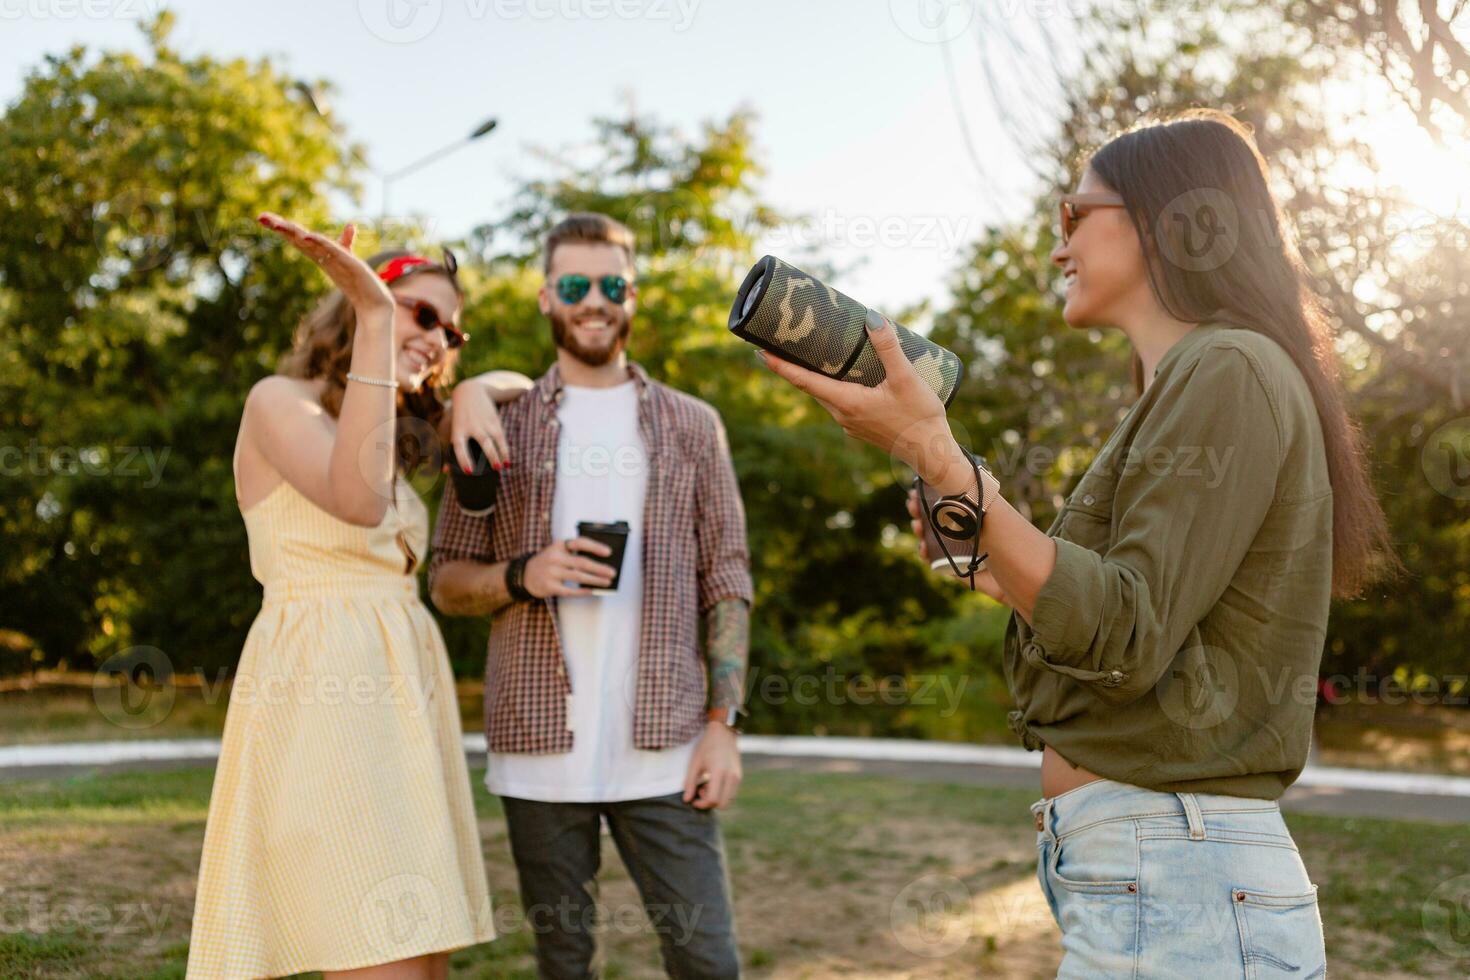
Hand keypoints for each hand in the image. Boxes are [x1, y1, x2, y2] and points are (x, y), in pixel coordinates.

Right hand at [258, 213, 392, 320]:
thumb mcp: (349, 257)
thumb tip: (350, 224)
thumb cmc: (360, 282)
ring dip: (293, 233)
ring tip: (277, 223)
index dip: (282, 227)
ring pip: (310, 244)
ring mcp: (334, 261)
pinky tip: (307, 236)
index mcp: (320, 255)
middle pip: (298, 239)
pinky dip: (319, 242)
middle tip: (260, 217)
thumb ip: (346, 241)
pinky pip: (331, 250)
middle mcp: (323, 258)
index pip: (298, 238)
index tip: (262, 217)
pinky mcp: (349, 264)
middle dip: (280, 227)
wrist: (375, 304)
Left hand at [450, 382, 511, 473]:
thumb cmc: (459, 418)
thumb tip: (445, 471)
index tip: (469, 471)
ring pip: (495, 440)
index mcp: (458, 429)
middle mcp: (472, 426)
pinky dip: (505, 450)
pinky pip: (501, 438)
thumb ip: (450, 449)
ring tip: (503, 467)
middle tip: (495, 469)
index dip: (464, 459)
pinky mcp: (494, 421)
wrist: (470, 392)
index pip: (460, 446)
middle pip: (483, 442)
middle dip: (490, 456)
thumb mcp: (453, 430)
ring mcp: (485, 423)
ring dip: (500, 454)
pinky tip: (507, 461)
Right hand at [523, 537, 615, 597]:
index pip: (579, 543)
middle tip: (612, 572)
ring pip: (578, 577)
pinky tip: (592, 591)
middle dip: (599, 568)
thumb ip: (573, 554)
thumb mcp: (556, 552)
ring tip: (607, 582)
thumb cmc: (548, 562)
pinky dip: (582, 591)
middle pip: (581, 562)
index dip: (595, 547)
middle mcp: (554, 557)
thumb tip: (599, 563)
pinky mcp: (549, 586)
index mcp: (558, 545)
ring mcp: (551, 573)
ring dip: (595, 580)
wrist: (524, 575)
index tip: (609, 552)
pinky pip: (570, 590)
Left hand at [683, 721, 740, 809]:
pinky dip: (722, 794)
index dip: (702, 804)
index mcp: (719, 772)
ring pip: (728, 800)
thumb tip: (686, 800)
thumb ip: (690, 782)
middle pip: (722, 804)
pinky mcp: (739, 776)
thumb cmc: (707, 746)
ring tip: (707, 786)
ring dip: (717, 799)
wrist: (723, 732)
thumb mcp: (695, 763)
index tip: (694, 800)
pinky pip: (731, 793)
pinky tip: (714, 783)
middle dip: (710, 803)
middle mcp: (731, 776)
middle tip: (701, 792)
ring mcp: (737, 776)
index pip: (713, 799)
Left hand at [756, 315, 970, 492]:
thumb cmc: (920, 418)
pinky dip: (832, 385)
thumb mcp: (907, 379)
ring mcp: (850, 423)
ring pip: (824, 394)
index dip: (781, 366)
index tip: (760, 352)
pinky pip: (838, 401)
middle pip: (810, 386)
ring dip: (813, 376)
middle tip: (780, 342)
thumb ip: (889, 348)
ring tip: (807, 353)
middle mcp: (842, 414)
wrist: (932, 454)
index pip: (804, 381)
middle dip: (793, 366)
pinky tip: (841, 374)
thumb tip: (872, 317)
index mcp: (847, 402)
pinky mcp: (860, 425)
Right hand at [906, 490, 1011, 605]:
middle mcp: (961, 531)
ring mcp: (956, 550)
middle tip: (910, 505)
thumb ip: (981, 497)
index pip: (943, 503)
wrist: (1020, 576)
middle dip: (919, 511)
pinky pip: (935, 561)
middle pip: (933, 519)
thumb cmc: (1011, 542)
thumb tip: (968, 471)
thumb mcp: (995, 514)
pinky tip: (923, 549)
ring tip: (917, 526)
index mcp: (969, 516)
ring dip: (920, 531)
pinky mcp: (956, 569)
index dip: (926, 497)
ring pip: (930, 538)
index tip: (915, 490)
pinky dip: (926, 554)